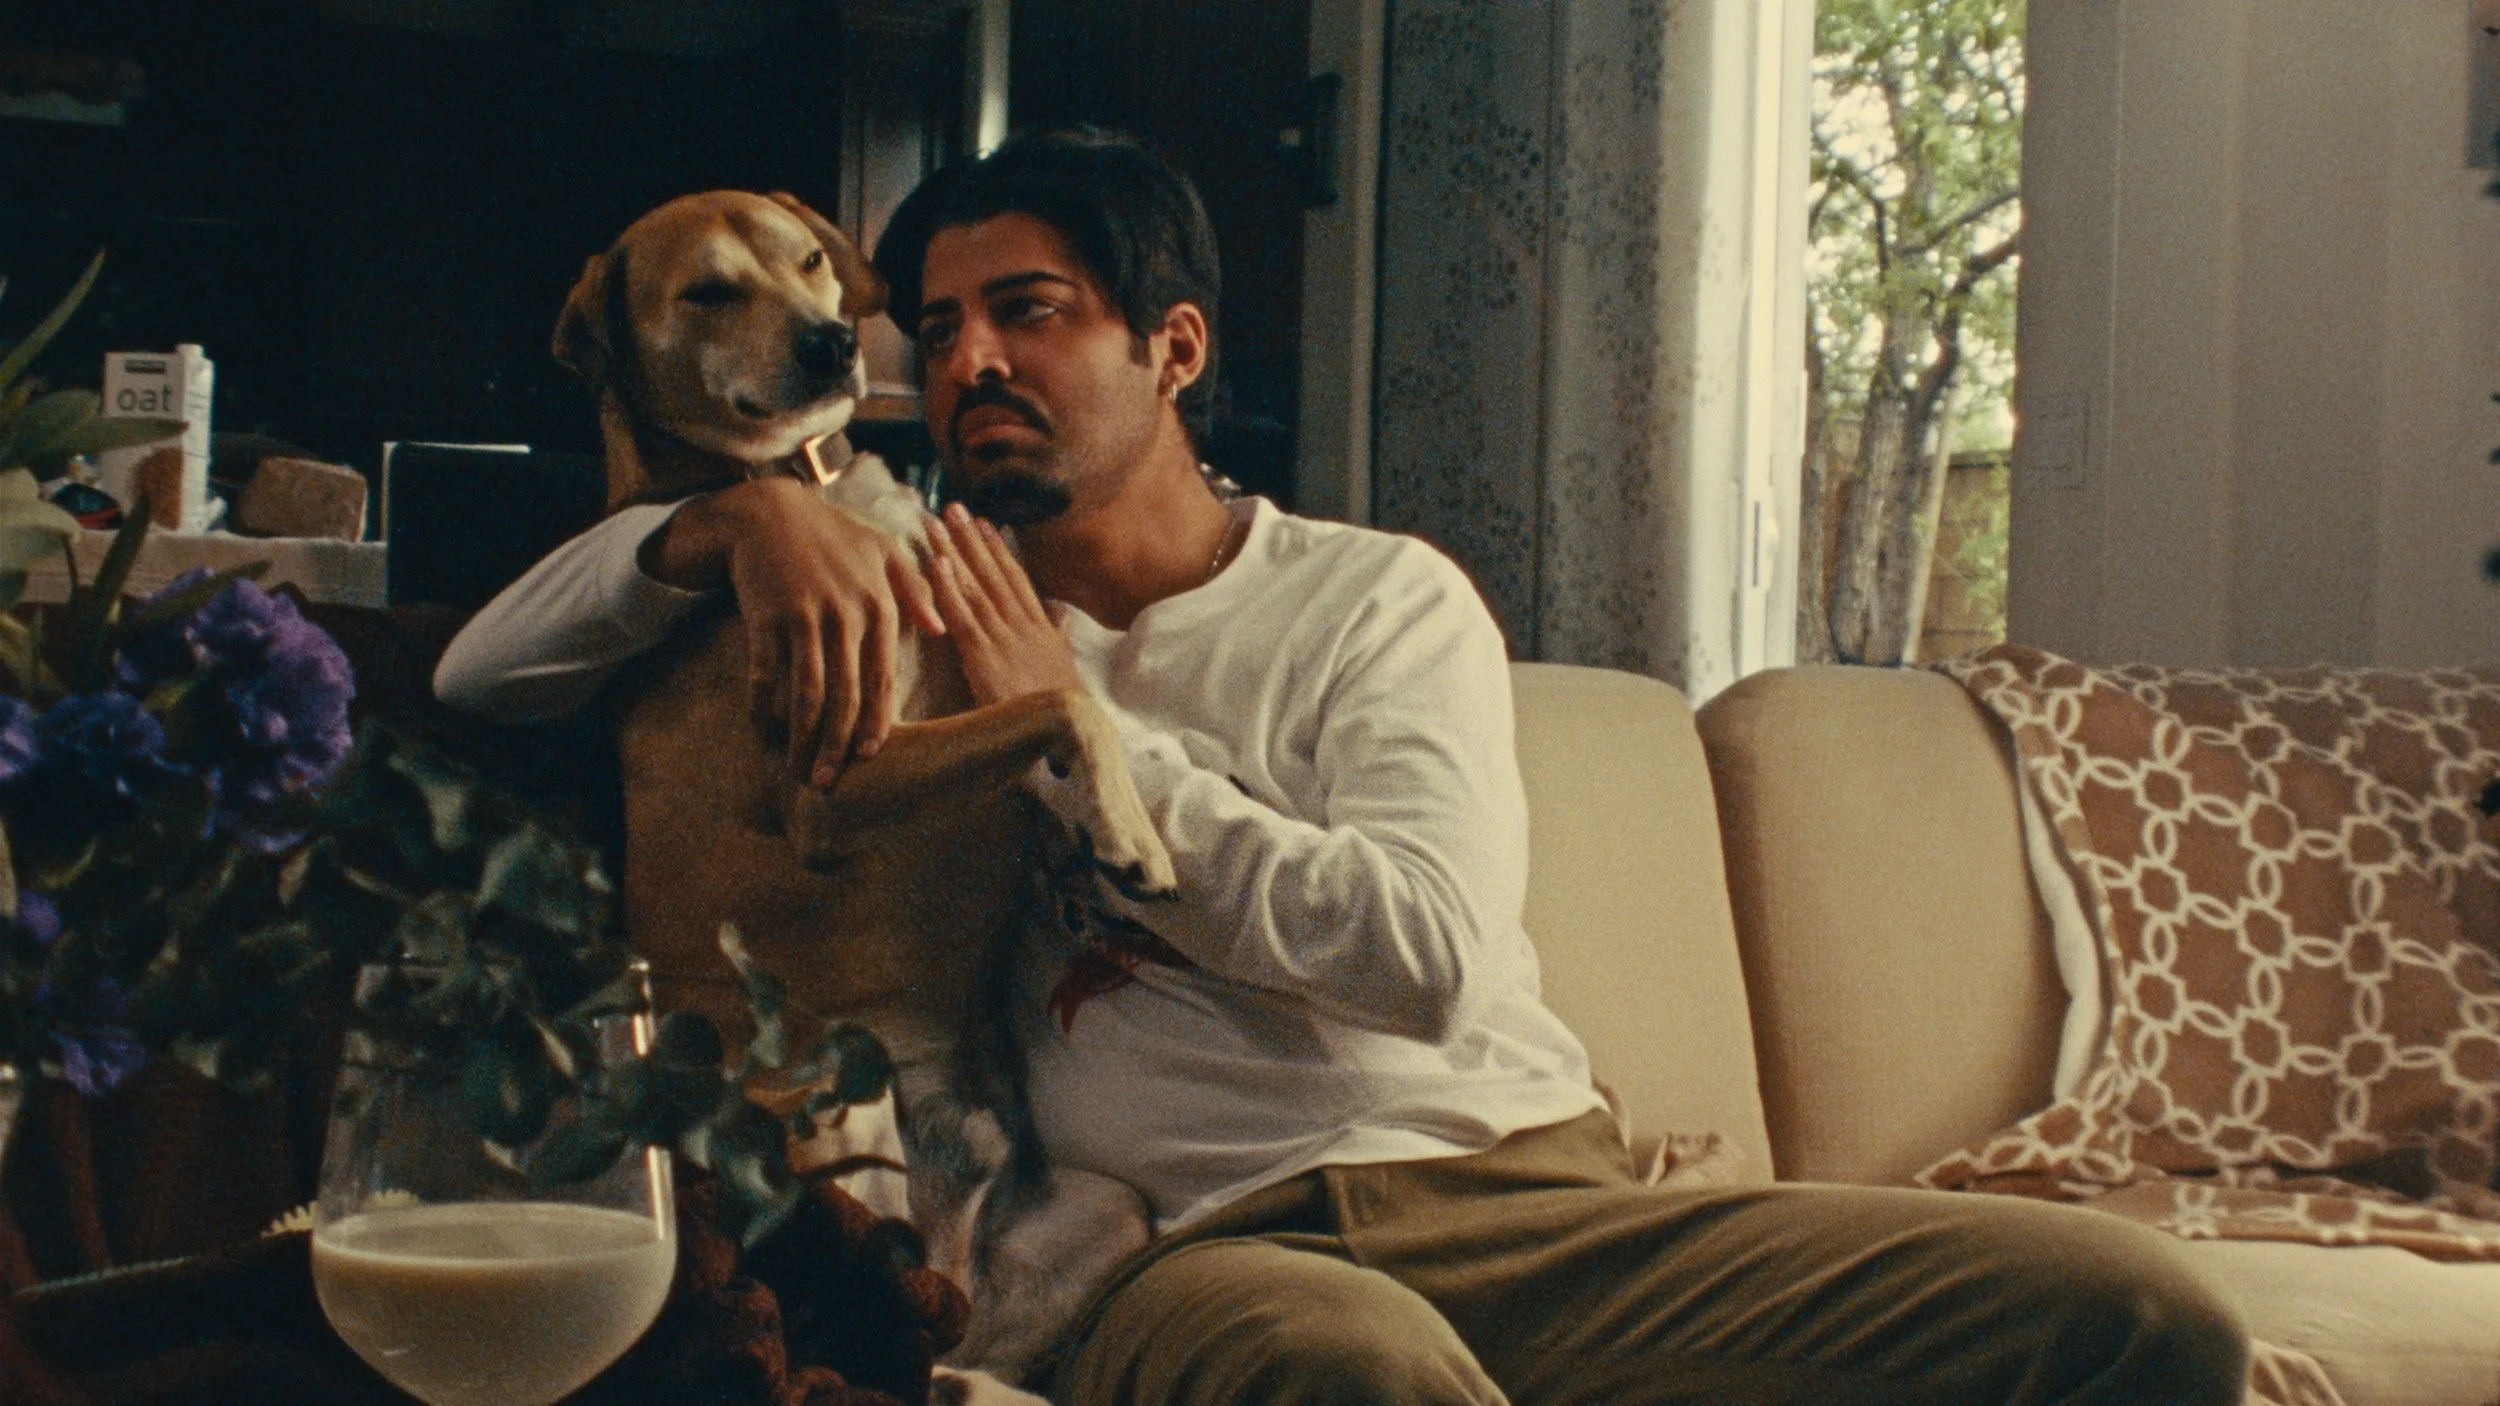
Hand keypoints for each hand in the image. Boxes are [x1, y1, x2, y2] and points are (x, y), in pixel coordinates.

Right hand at [641, 477, 943, 784]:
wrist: (768, 511)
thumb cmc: (832, 535)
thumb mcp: (883, 551)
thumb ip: (915, 590)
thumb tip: (943, 628)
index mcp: (878, 604)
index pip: (882, 676)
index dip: (875, 720)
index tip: (869, 755)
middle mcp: (845, 614)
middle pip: (845, 695)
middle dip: (837, 745)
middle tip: (829, 781)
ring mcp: (804, 617)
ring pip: (807, 693)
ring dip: (802, 738)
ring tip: (798, 770)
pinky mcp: (766, 617)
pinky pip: (766, 675)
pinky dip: (763, 709)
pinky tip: (762, 734)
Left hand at [925, 502, 1080, 706]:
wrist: (1066, 735)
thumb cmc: (1062, 710)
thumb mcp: (1064, 669)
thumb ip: (1059, 638)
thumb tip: (1063, 617)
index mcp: (1040, 628)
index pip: (1016, 580)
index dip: (998, 550)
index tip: (984, 523)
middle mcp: (1022, 625)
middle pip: (992, 574)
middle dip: (971, 539)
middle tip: (952, 507)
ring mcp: (1003, 637)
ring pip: (973, 587)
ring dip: (953, 552)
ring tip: (935, 523)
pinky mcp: (984, 656)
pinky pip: (962, 616)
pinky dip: (948, 588)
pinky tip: (936, 562)